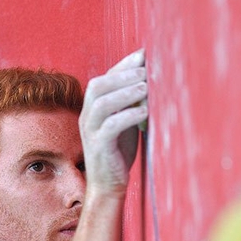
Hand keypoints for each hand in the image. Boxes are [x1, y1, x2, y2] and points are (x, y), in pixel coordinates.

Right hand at [79, 49, 147, 195]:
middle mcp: (87, 117)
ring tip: (146, 88)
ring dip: (125, 92)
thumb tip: (153, 81)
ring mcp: (90, 132)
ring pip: (101, 103)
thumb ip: (131, 104)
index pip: (104, 79)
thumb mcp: (125, 123)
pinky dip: (128, 116)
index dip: (122, 65)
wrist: (108, 185)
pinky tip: (144, 112)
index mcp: (93, 109)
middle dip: (122, 74)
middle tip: (145, 70)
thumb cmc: (119, 153)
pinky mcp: (97, 147)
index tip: (143, 54)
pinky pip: (109, 126)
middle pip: (98, 86)